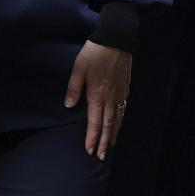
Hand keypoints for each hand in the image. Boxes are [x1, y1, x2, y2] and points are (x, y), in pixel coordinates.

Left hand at [64, 40, 132, 158]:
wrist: (117, 39)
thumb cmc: (95, 53)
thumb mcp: (79, 68)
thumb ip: (74, 88)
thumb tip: (69, 106)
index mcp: (97, 95)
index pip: (94, 122)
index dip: (92, 137)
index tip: (90, 150)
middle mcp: (110, 98)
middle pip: (108, 125)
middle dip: (104, 142)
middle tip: (100, 156)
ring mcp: (120, 93)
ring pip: (118, 118)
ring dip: (113, 134)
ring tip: (110, 146)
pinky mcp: (125, 87)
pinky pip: (124, 109)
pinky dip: (120, 120)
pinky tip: (118, 124)